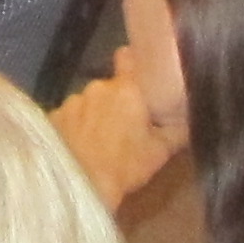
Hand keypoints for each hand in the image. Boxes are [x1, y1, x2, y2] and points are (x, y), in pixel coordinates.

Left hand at [52, 70, 185, 209]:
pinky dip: (73, 128)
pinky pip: (68, 118)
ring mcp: (71, 101)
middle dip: (115, 102)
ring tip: (97, 142)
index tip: (139, 75)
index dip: (133, 63)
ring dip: (93, 116)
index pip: (128, 56)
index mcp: (127, 89)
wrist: (79, 186)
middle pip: (109, 87)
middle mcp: (97, 87)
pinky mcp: (53, 118)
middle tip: (123, 126)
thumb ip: (177, 130)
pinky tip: (78, 148)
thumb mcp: (160, 152)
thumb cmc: (124, 167)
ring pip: (88, 103)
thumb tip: (190, 117)